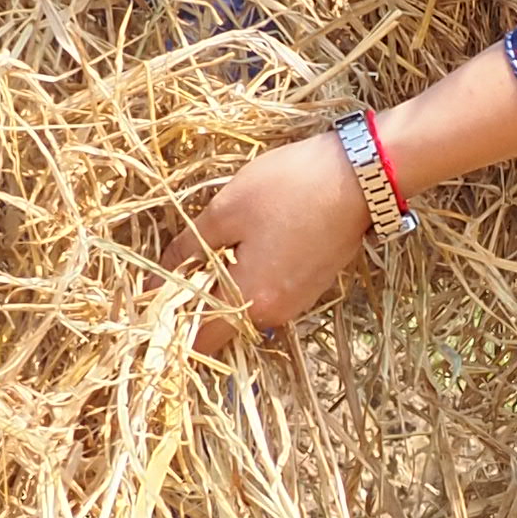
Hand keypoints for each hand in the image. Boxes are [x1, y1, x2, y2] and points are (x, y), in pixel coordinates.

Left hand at [172, 130, 374, 337]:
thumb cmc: (289, 189)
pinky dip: (251, 277)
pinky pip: (270, 292)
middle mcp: (276, 313)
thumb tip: (156, 281)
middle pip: (223, 325)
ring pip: (247, 307)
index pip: (199, 341)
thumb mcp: (226, 211)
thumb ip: (187, 250)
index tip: (154, 296)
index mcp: (251, 301)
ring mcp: (300, 300)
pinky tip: (247, 243)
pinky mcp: (314, 283)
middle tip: (180, 261)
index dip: (170, 326)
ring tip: (213, 246)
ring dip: (224, 286)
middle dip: (196, 302)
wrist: (362, 176)